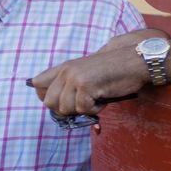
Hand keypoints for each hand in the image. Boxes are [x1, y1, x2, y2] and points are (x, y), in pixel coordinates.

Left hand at [30, 30, 154, 117]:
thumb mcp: (86, 73)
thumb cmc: (115, 70)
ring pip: (65, 109)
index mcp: (63, 67)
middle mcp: (66, 71)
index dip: (46, 97)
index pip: (36, 84)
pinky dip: (96, 109)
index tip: (62, 101)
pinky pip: (84, 109)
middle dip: (65, 109)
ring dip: (83, 109)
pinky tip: (104, 97)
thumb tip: (55, 106)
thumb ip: (69, 84)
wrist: (134, 61)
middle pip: (48, 102)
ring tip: (97, 97)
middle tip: (83, 104)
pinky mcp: (86, 85)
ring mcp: (75, 78)